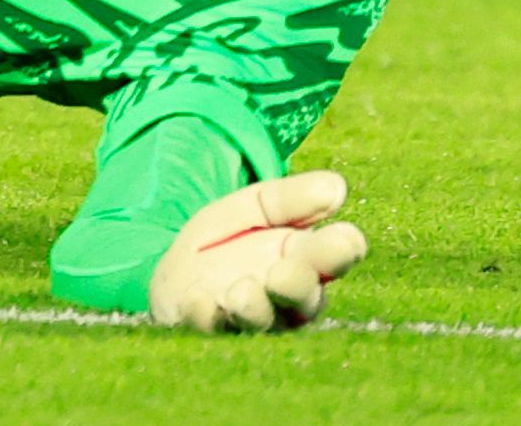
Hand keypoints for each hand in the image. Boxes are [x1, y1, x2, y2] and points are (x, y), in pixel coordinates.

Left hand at [148, 171, 368, 331]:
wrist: (174, 277)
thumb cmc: (229, 243)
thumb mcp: (256, 205)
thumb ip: (292, 199)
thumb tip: (337, 189)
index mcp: (306, 260)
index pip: (337, 256)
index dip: (343, 249)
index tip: (346, 237)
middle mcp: (286, 299)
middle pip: (304, 298)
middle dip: (297, 285)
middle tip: (282, 272)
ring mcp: (248, 321)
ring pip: (262, 322)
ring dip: (253, 308)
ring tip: (240, 292)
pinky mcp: (208, 332)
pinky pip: (210, 328)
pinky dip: (204, 314)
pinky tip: (198, 298)